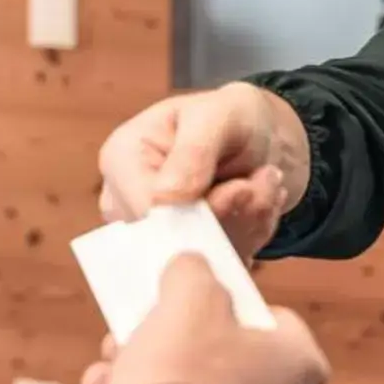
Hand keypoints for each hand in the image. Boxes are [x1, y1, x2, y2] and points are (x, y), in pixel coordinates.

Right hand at [77, 255, 329, 383]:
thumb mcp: (188, 297)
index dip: (230, 304)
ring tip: (102, 383)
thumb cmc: (186, 371)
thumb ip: (193, 273)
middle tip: (126, 340)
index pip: (275, 320)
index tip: (190, 303)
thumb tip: (190, 267)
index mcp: (299, 365)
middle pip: (221, 361)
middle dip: (165, 346)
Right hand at [97, 84, 307, 257]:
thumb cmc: (231, 117)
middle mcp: (125, 204)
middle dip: (230, 218)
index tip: (242, 189)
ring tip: (262, 189)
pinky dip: (250, 241)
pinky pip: (217, 268)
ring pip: (201, 258)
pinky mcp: (180, 256)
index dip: (199, 212)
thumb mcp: (219, 116)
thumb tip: (166, 198)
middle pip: (172, 241)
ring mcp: (151, 235)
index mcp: (120, 160)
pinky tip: (259, 208)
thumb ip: (195, 151)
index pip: (146, 212)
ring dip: (247, 227)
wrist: (260, 137)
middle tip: (261, 186)